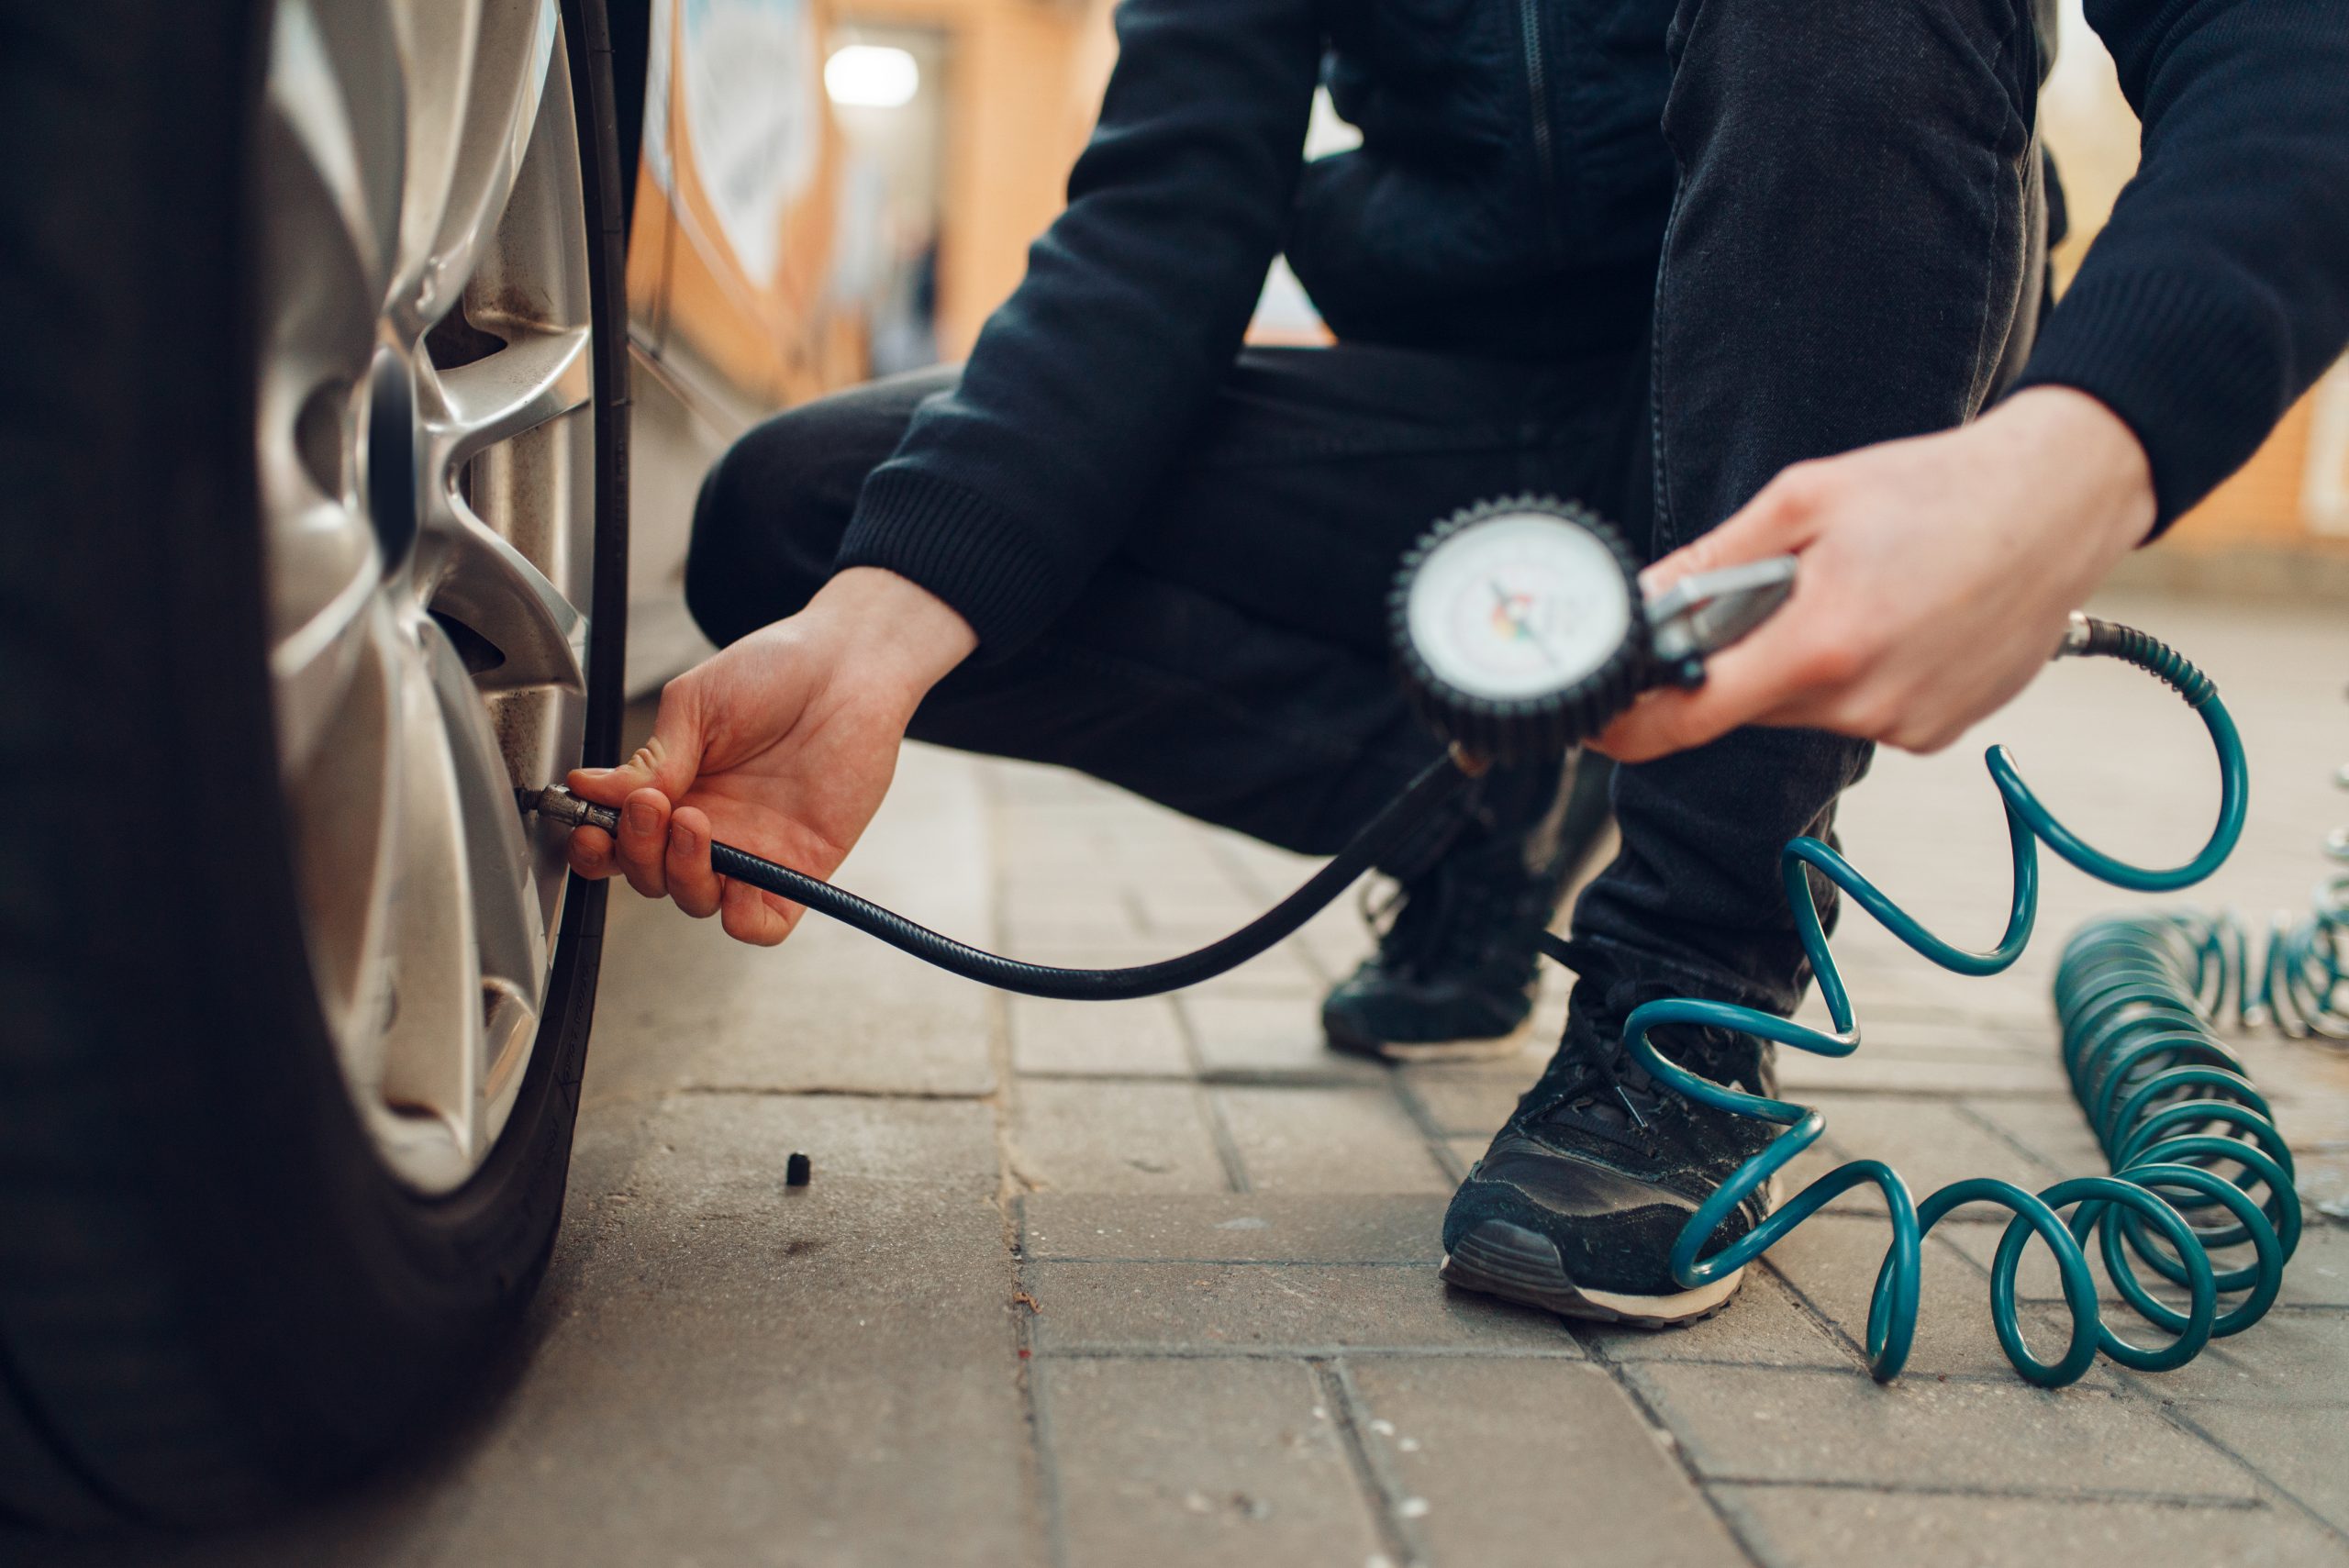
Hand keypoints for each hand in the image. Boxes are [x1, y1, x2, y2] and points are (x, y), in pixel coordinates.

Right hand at [565, 568, 976, 943]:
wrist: (846, 664)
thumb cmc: (775, 671)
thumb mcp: (695, 704)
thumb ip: (651, 758)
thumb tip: (592, 790)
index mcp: (674, 790)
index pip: (620, 842)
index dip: (597, 847)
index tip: (591, 827)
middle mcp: (708, 827)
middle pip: (651, 877)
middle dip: (637, 852)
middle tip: (649, 807)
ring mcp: (752, 850)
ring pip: (696, 900)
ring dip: (681, 874)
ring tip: (692, 821)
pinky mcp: (799, 867)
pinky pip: (764, 922)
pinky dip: (742, 920)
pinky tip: (734, 886)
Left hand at [1594, 386, 2156, 761]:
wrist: (2065, 501)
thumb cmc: (1939, 488)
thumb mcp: (1806, 499)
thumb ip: (1715, 561)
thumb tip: (1645, 602)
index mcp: (1822, 644)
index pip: (1690, 717)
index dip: (1629, 724)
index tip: (1597, 716)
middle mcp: (1864, 703)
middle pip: (1745, 705)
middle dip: (1736, 658)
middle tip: (1774, 590)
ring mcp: (1906, 725)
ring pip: (1802, 709)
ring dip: (1799, 662)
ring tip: (1857, 591)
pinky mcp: (1937, 731)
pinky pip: (1858, 713)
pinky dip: (1854, 674)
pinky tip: (1895, 618)